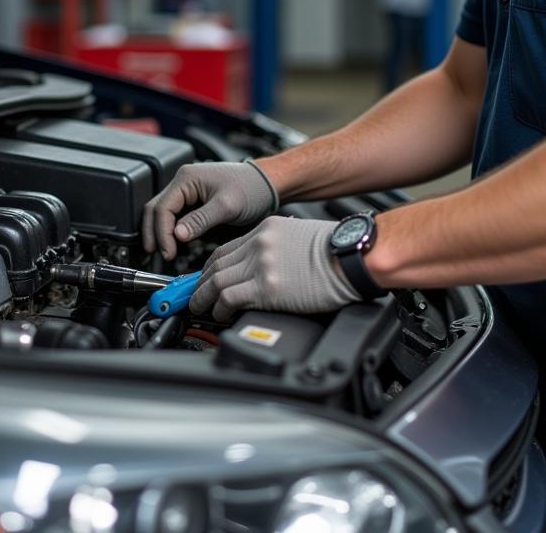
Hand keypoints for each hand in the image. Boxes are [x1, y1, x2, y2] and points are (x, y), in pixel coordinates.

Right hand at [141, 160, 278, 260]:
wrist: (266, 185)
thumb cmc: (251, 188)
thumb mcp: (227, 206)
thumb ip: (200, 220)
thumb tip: (177, 235)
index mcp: (186, 179)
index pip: (162, 208)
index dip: (161, 233)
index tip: (168, 252)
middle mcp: (182, 183)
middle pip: (156, 209)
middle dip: (154, 234)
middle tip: (159, 254)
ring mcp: (187, 192)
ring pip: (162, 214)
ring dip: (161, 233)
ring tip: (165, 252)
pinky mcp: (193, 202)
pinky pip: (175, 216)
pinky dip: (171, 231)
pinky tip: (174, 245)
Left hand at [188, 216, 359, 321]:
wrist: (352, 256)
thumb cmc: (335, 249)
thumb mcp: (298, 235)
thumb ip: (275, 247)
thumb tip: (261, 267)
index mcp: (266, 231)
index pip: (225, 249)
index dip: (209, 267)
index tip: (203, 278)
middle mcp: (259, 243)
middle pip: (215, 264)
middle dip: (199, 282)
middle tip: (192, 296)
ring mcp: (262, 265)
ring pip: (216, 281)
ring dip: (203, 297)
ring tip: (199, 309)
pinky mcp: (269, 287)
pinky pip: (231, 298)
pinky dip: (219, 308)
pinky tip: (219, 315)